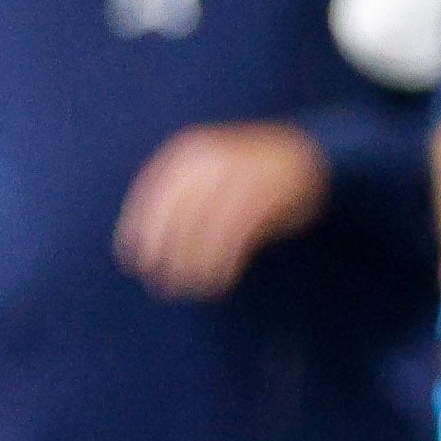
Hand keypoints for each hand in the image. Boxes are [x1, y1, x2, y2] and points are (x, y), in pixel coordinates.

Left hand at [116, 122, 330, 299]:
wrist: (309, 154)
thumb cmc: (251, 174)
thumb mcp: (209, 172)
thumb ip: (183, 198)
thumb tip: (146, 244)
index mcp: (190, 154)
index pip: (152, 194)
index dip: (137, 229)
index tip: (131, 260)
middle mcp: (211, 161)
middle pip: (176, 214)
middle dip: (164, 252)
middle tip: (160, 282)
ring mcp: (240, 176)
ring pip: (205, 228)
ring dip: (195, 264)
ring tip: (192, 287)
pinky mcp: (266, 195)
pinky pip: (236, 235)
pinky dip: (224, 262)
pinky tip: (221, 280)